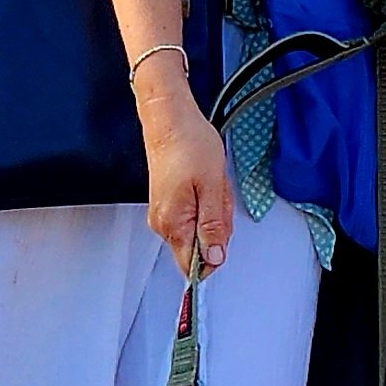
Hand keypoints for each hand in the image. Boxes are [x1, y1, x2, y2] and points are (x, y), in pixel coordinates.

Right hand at [136, 67, 232, 270]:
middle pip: (201, 246)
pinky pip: (194, 215)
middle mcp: (163, 224)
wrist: (170, 120)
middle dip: (218, 224)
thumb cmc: (189, 145)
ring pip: (200, 229)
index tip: (223, 230)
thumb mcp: (213, 187)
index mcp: (173, 224)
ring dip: (214, 210)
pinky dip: (206, 202)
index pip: (193, 266)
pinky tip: (205, 183)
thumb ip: (213, 227)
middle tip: (218, 195)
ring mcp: (164, 214)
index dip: (215, 255)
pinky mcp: (168, 204)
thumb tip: (214, 258)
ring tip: (211, 184)